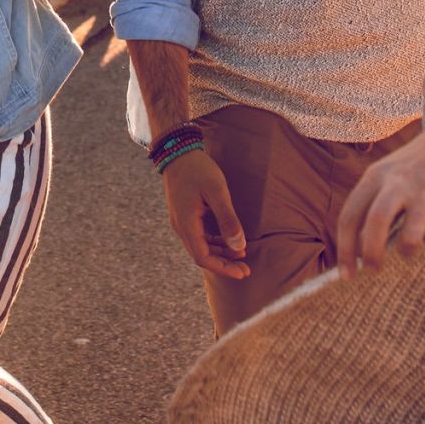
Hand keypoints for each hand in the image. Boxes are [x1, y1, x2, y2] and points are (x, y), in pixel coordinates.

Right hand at [161, 149, 249, 279]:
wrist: (178, 151)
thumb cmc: (198, 169)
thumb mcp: (217, 192)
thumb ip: (228, 219)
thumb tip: (239, 246)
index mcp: (186, 224)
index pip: (204, 258)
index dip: (224, 268)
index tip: (244, 272)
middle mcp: (180, 227)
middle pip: (201, 256)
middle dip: (224, 264)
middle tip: (246, 268)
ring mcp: (180, 221)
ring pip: (200, 247)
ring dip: (220, 254)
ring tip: (240, 253)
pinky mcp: (184, 215)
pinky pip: (198, 237)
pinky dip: (213, 243)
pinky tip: (227, 240)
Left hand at [334, 120, 424, 276]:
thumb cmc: (412, 170)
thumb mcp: (385, 178)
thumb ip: (370, 207)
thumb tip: (355, 252)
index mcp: (374, 177)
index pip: (349, 217)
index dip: (345, 249)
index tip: (346, 275)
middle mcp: (396, 182)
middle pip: (375, 223)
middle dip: (371, 254)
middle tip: (372, 272)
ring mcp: (423, 191)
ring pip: (409, 237)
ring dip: (405, 252)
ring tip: (406, 252)